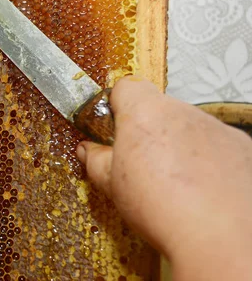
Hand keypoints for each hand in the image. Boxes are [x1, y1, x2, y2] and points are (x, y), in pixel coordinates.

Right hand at [77, 76, 251, 279]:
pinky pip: (214, 145)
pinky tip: (198, 187)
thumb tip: (88, 152)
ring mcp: (215, 128)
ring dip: (177, 145)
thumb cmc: (164, 208)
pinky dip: (206, 160)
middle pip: (158, 110)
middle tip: (138, 163)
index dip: (116, 106)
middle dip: (147, 131)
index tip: (111, 128)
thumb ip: (95, 159)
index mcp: (145, 113)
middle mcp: (183, 113)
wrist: (218, 237)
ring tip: (171, 182)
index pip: (125, 88)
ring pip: (187, 128)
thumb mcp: (111, 184)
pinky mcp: (240, 147)